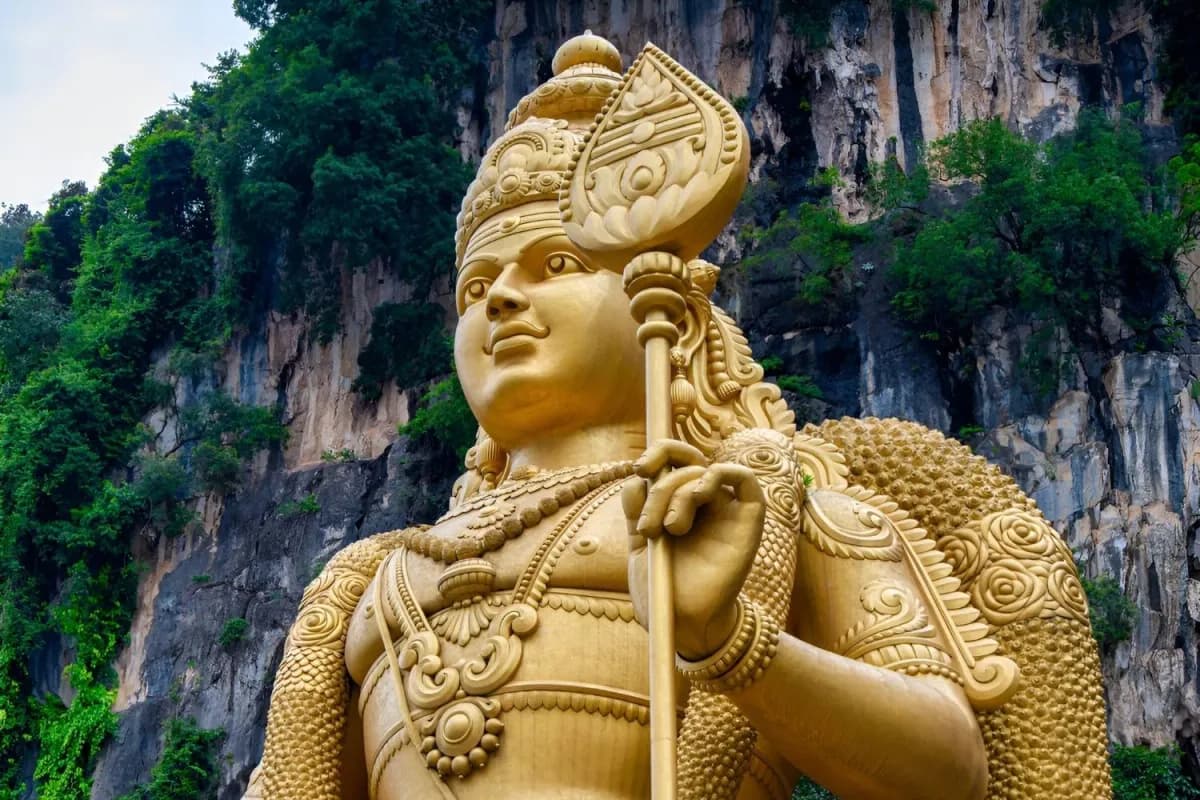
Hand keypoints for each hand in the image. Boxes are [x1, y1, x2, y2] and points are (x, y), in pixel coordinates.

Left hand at [622, 440, 765, 660]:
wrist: (684, 623)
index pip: (673, 460)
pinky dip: (721, 473)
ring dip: (680, 492)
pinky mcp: (747, 520)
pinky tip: (701, 494)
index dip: (658, 453)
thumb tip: (637, 479)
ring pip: (704, 472)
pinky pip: (745, 479)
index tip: (638, 470)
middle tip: (649, 522)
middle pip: (687, 461)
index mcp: (675, 503)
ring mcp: (725, 510)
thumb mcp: (640, 545)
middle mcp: (702, 502)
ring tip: (669, 530)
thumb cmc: (663, 589)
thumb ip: (637, 510)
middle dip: (661, 483)